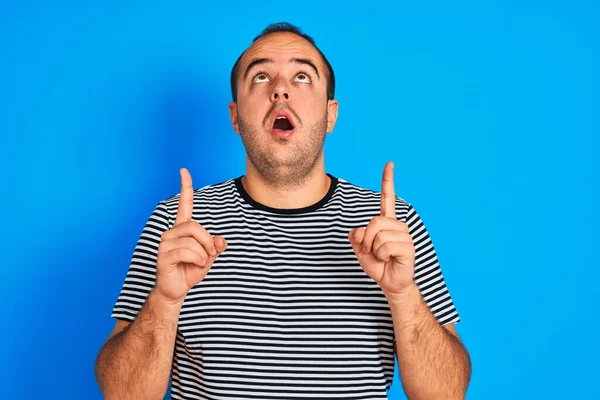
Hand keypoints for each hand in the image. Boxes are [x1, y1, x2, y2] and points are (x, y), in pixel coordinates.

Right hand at [155, 168, 227, 304]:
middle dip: (207, 243)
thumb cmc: (190, 270)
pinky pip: (187, 251)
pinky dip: (197, 260)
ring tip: (197, 263)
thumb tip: (220, 241)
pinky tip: (192, 267)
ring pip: (193, 241)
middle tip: (207, 255)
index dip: (185, 187)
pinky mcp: (163, 255)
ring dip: (202, 255)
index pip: (185, 205)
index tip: (184, 170)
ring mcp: (165, 243)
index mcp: (182, 229)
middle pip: (195, 227)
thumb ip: (216, 247)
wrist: (176, 290)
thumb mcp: (209, 257)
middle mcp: (171, 232)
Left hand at [348, 162, 415, 296]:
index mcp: (387, 222)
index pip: (387, 198)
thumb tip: (359, 230)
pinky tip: (389, 260)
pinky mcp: (408, 247)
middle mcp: (398, 225)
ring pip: (378, 235)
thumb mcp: (360, 249)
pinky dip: (381, 256)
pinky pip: (385, 246)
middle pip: (374, 222)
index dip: (388, 181)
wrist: (391, 283)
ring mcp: (404, 235)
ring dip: (373, 249)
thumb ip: (355, 237)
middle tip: (371, 251)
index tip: (389, 164)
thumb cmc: (378, 265)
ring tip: (382, 257)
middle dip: (366, 239)